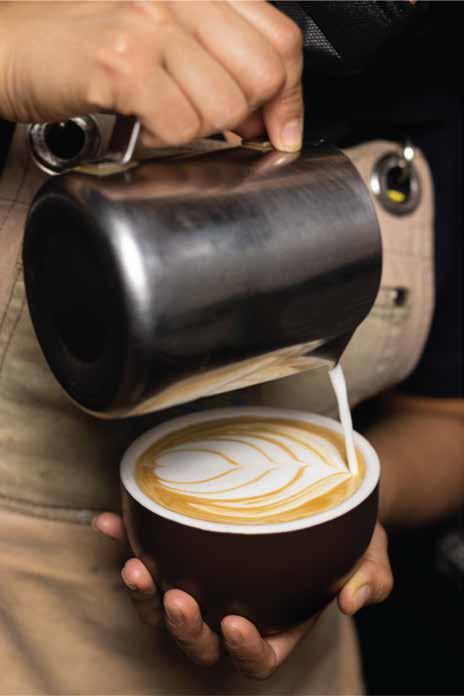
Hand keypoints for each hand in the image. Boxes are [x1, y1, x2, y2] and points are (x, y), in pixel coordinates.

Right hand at [0, 1, 302, 150]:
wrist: (10, 45)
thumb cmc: (82, 42)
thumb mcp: (164, 35)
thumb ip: (220, 59)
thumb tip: (270, 114)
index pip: (281, 40)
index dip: (290, 95)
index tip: (281, 127)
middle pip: (263, 76)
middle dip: (246, 118)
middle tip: (214, 126)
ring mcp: (150, 24)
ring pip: (225, 107)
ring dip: (197, 129)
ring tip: (162, 115)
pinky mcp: (122, 62)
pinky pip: (180, 124)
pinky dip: (164, 137)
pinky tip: (142, 122)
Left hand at [93, 515, 391, 678]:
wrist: (319, 497)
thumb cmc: (347, 536)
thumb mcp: (371, 553)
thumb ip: (370, 578)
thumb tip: (355, 602)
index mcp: (278, 626)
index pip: (257, 658)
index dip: (244, 650)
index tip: (235, 624)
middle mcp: (234, 611)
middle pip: (198, 640)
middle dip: (182, 627)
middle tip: (178, 597)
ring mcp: (206, 583)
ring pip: (163, 607)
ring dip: (143, 593)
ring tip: (133, 564)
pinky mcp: (183, 551)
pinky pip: (149, 553)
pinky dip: (123, 543)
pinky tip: (108, 522)